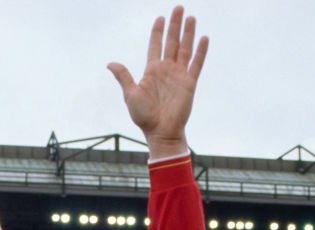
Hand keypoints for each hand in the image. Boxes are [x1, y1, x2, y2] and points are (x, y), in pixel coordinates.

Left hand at [107, 6, 207, 157]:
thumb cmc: (144, 117)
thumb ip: (124, 76)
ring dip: (188, 33)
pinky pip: (196, 64)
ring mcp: (179, 75)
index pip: (155, 45)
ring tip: (191, 17)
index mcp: (152, 70)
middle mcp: (166, 70)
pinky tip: (204, 38)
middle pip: (172, 41)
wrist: (160, 132)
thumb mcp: (130, 94)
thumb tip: (110, 63)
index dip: (157, 31)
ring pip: (185, 49)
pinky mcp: (189, 83)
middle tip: (179, 8)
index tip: (160, 17)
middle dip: (175, 24)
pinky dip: (200, 51)